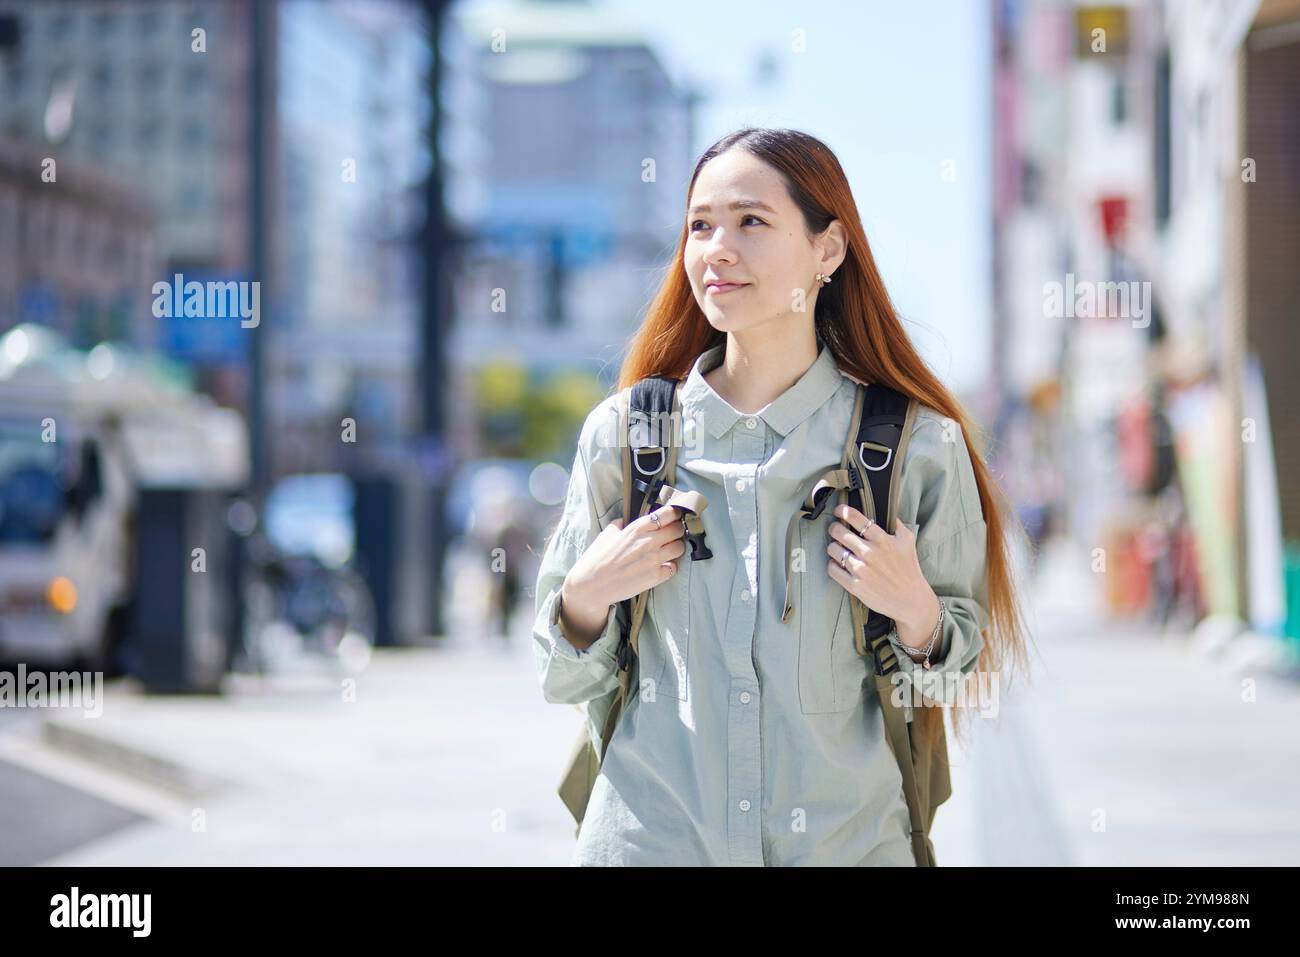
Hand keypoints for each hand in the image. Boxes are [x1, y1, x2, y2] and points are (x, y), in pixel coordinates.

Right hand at [564, 503, 686, 618]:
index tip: (674, 516)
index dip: (674, 513)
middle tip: (672, 534)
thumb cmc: (597, 558)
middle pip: (678, 529)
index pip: (668, 513)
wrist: (592, 585)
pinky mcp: (656, 577)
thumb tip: (626, 519)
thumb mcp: (607, 533)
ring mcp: (654, 560)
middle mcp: (649, 541)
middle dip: (677, 530)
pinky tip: (663, 566)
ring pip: (680, 547)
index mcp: (637, 528)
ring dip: (677, 547)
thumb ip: (621, 523)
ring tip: (668, 550)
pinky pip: (674, 567)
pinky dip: (671, 566)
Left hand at [825, 503, 938, 648]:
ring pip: (833, 549)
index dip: (843, 511)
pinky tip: (838, 564)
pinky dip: (832, 565)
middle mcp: (869, 553)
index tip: (839, 510)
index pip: (855, 518)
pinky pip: (832, 569)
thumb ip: (897, 525)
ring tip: (838, 548)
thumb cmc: (909, 569)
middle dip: (834, 528)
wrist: (910, 599)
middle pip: (838, 532)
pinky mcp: (854, 585)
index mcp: (881, 540)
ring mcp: (861, 570)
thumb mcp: (908, 541)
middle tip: (836, 530)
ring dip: (833, 547)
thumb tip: (889, 513)